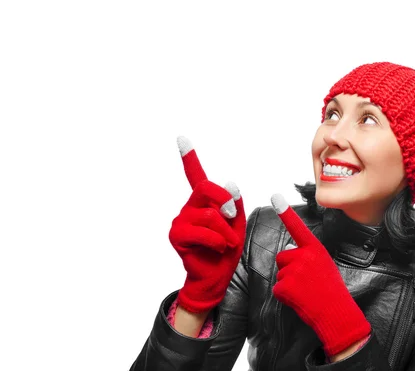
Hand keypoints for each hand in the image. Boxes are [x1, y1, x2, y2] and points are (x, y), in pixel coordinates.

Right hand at [168, 136, 245, 312]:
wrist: (215, 276)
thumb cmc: (225, 250)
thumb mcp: (237, 224)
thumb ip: (235, 205)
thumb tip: (230, 184)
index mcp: (203, 202)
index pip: (195, 175)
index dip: (189, 156)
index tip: (181, 138)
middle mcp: (189, 207)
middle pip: (206, 188)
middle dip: (225, 201)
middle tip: (232, 216)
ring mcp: (181, 220)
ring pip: (209, 215)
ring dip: (225, 231)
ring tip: (226, 243)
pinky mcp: (177, 236)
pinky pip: (203, 232)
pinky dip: (217, 241)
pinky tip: (218, 249)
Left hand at [270, 194, 370, 356]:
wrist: (337, 313)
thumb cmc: (332, 291)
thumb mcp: (325, 265)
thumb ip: (308, 256)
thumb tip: (289, 253)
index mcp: (315, 249)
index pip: (298, 227)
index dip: (286, 212)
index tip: (275, 196)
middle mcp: (304, 256)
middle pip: (282, 257)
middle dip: (288, 268)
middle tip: (306, 282)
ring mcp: (294, 270)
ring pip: (280, 273)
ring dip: (288, 283)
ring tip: (306, 292)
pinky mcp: (285, 286)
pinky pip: (277, 289)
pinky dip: (285, 297)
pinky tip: (300, 300)